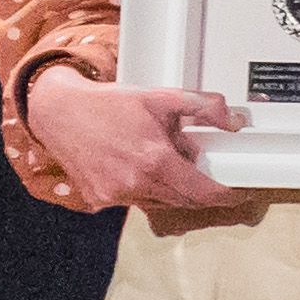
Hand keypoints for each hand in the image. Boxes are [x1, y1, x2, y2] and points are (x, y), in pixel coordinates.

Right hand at [27, 63, 244, 217]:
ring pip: (161, 202)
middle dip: (200, 188)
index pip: (203, 193)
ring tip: (162, 158)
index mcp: (155, 161)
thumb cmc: (109, 104)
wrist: (59, 112)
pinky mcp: (100, 199)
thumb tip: (234, 121)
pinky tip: (138, 165)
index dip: (226, 197)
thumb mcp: (162, 97)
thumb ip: (203, 107)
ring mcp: (116, 195)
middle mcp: (135, 184)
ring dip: (172, 187)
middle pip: (185, 200)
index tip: (240, 194)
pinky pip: (136, 200)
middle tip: (205, 170)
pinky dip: (147, 188)